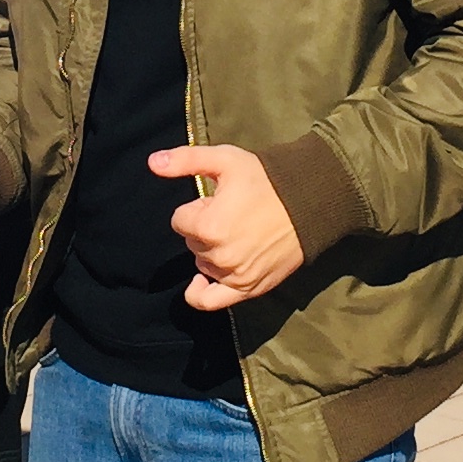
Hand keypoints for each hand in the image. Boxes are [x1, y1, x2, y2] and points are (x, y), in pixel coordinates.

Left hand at [152, 145, 304, 311]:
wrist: (309, 203)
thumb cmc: (266, 179)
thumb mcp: (225, 160)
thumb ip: (186, 160)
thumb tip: (153, 163)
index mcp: (208, 226)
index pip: (180, 220)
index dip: (197, 208)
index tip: (220, 201)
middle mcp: (219, 256)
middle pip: (191, 242)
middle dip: (204, 228)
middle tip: (233, 214)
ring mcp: (233, 276)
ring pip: (202, 264)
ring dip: (210, 251)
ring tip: (236, 233)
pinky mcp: (248, 289)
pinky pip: (210, 302)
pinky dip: (199, 294)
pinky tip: (198, 282)